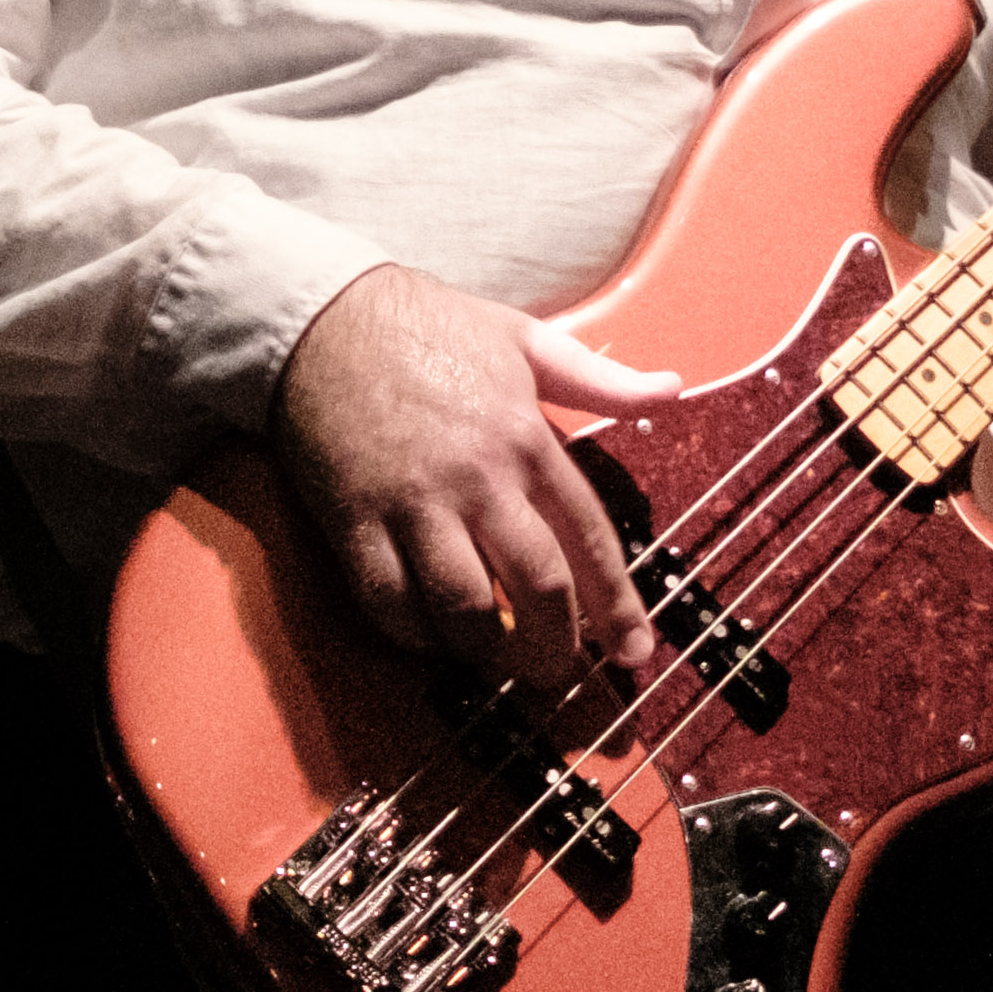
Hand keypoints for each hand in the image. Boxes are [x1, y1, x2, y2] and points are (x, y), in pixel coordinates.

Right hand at [278, 266, 683, 685]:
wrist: (321, 317)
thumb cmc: (430, 326)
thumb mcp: (526, 339)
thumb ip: (601, 378)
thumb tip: (672, 389)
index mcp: (526, 440)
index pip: (588, 539)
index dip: (616, 606)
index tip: (632, 653)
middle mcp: (477, 479)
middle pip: (537, 586)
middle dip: (557, 646)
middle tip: (559, 673)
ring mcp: (412, 504)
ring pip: (463, 607)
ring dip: (486, 649)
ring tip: (496, 661)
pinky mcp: (353, 520)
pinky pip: (388, 601)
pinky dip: (414, 634)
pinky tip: (430, 638)